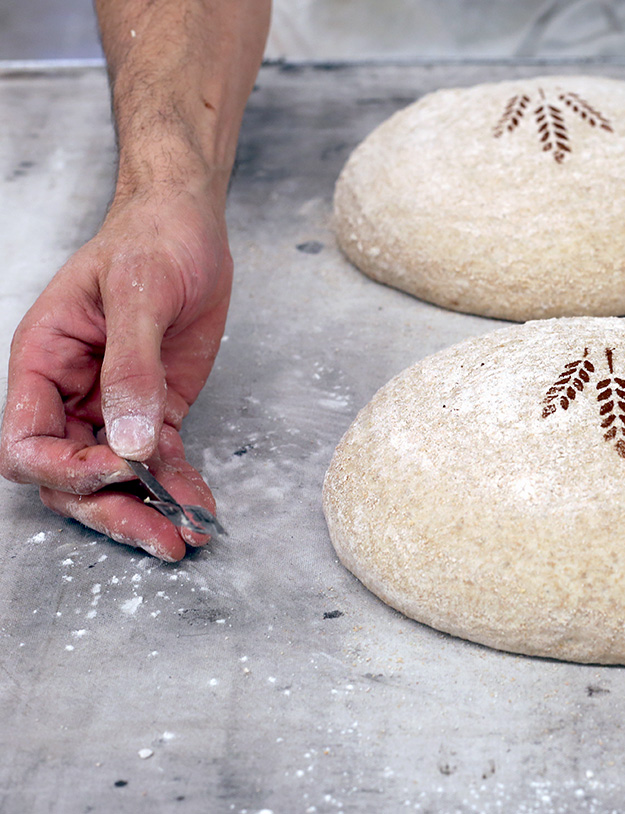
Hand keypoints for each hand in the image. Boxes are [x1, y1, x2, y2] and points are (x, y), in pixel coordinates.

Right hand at [1, 187, 231, 560]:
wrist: (190, 224)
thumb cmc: (152, 240)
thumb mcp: (140, 294)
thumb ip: (132, 368)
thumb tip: (128, 441)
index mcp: (43, 362)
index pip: (27, 442)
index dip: (66, 468)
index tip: (120, 467)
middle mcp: (70, 392)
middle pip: (69, 476)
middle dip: (112, 509)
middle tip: (162, 537)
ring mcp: (114, 405)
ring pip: (114, 479)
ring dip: (149, 510)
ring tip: (189, 536)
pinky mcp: (158, 410)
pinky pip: (160, 461)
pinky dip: (178, 486)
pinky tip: (202, 508)